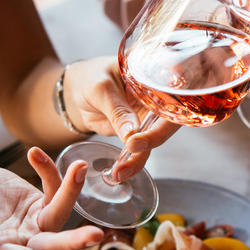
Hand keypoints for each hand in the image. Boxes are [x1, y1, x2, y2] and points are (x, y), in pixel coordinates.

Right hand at [0, 147, 103, 249]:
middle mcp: (23, 241)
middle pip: (55, 245)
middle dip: (76, 241)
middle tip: (97, 235)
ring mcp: (34, 221)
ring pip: (60, 212)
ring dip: (71, 191)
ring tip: (80, 168)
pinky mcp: (40, 201)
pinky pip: (53, 188)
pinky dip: (49, 171)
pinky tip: (34, 153)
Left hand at [62, 56, 179, 180]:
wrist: (78, 88)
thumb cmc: (92, 76)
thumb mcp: (100, 88)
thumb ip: (117, 109)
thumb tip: (132, 134)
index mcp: (156, 83)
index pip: (170, 104)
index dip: (161, 123)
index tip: (137, 138)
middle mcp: (159, 102)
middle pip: (166, 127)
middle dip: (150, 144)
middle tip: (130, 153)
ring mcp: (149, 119)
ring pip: (153, 142)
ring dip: (139, 159)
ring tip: (120, 172)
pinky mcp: (139, 133)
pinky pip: (141, 150)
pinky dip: (131, 162)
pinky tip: (119, 172)